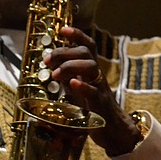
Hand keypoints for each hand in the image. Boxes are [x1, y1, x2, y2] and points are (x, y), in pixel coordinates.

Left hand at [44, 26, 142, 155]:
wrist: (113, 129)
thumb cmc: (94, 107)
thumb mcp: (78, 87)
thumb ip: (68, 75)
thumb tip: (51, 64)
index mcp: (91, 70)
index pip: (87, 46)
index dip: (76, 35)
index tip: (62, 30)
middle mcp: (97, 75)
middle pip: (85, 53)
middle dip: (64, 52)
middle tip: (47, 60)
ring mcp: (100, 88)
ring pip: (91, 67)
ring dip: (70, 67)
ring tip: (54, 74)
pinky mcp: (101, 104)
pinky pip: (94, 91)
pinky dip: (82, 85)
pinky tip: (72, 83)